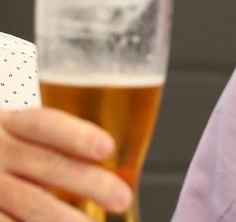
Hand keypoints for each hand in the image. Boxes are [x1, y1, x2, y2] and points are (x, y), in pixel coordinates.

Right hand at [0, 108, 131, 221]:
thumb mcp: (8, 136)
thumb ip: (47, 147)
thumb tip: (107, 161)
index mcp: (6, 125)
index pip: (42, 125)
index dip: (75, 136)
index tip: (107, 148)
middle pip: (46, 166)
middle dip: (89, 183)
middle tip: (122, 198)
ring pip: (28, 202)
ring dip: (61, 217)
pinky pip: (4, 221)